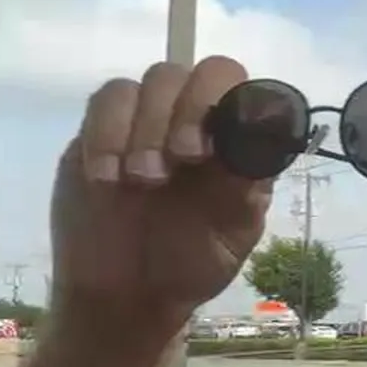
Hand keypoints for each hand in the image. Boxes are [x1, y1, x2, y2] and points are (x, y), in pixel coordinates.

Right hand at [49, 56, 268, 357]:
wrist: (130, 295)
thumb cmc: (191, 264)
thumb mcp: (233, 237)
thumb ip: (249, 188)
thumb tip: (264, 135)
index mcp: (240, 145)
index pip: (250, 92)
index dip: (237, 104)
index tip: (222, 146)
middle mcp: (199, 123)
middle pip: (205, 71)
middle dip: (193, 108)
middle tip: (184, 158)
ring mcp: (150, 121)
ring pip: (154, 79)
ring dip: (149, 125)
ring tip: (144, 181)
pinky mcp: (102, 130)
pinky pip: (104, 100)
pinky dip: (107, 134)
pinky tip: (108, 179)